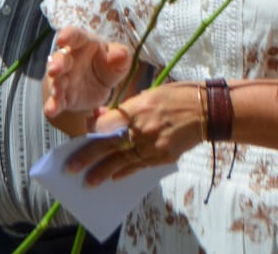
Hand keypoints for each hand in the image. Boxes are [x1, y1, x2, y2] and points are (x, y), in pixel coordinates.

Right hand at [42, 26, 130, 127]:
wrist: (100, 85)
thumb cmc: (106, 64)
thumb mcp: (118, 60)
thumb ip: (121, 56)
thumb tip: (120, 54)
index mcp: (84, 44)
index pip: (75, 36)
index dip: (68, 35)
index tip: (62, 38)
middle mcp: (69, 59)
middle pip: (60, 59)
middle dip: (57, 64)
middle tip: (55, 69)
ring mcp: (64, 78)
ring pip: (55, 80)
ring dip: (54, 85)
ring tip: (56, 92)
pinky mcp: (63, 96)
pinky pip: (56, 100)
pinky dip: (52, 105)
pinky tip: (51, 110)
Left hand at [64, 83, 202, 184]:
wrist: (206, 111)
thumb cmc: (175, 98)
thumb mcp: (148, 95)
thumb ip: (124, 109)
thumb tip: (102, 117)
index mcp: (137, 108)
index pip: (108, 122)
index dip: (93, 129)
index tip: (81, 133)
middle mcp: (143, 128)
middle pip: (110, 145)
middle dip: (89, 158)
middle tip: (71, 167)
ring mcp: (153, 145)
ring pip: (123, 161)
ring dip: (104, 172)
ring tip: (89, 181)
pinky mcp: (163, 157)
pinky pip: (140, 166)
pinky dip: (125, 172)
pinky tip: (114, 177)